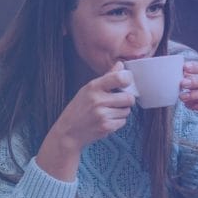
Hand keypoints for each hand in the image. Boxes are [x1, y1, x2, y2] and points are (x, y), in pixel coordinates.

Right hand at [37, 63, 134, 179]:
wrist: (69, 131)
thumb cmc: (79, 108)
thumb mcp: (88, 89)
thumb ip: (107, 77)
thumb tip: (121, 65)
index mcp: (93, 86)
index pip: (119, 78)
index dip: (128, 80)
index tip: (126, 83)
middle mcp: (98, 100)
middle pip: (128, 98)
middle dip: (126, 101)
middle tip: (118, 102)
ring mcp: (102, 114)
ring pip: (127, 111)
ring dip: (121, 112)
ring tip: (108, 112)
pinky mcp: (106, 127)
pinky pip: (123, 122)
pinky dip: (118, 122)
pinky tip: (106, 121)